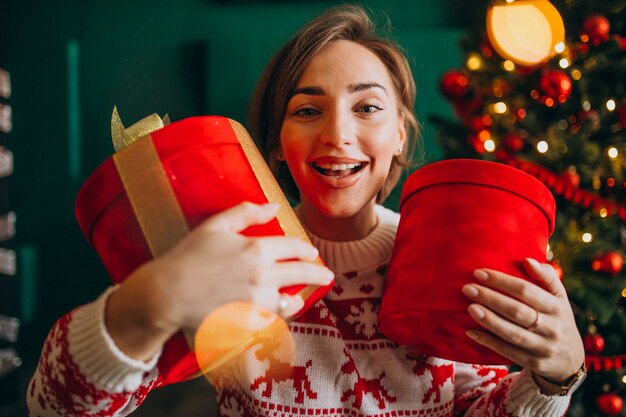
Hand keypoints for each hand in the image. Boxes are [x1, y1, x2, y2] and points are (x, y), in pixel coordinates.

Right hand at [106, 202, 333, 359]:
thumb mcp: (216, 225)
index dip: (305, 250)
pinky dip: (279, 317)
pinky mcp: (248, 321)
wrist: (167, 293)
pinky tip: (280, 313)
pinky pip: (272, 321)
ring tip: (304, 297)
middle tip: (327, 276)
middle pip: (301, 273)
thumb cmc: (188, 256)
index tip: (311, 252)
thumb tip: (275, 205)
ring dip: (300, 298)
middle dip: (318, 274)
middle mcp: (263, 275)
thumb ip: (247, 212)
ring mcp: (257, 301)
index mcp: (257, 248)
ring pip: (290, 301)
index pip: (293, 247)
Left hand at [461, 258, 583, 383]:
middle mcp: (552, 327)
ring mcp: (544, 347)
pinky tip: (471, 332)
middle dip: (491, 298)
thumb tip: (527, 261)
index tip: (478, 273)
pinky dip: (489, 341)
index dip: (501, 281)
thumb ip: (546, 276)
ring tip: (470, 307)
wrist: (571, 360)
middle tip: (468, 288)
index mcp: (557, 306)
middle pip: (517, 311)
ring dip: (489, 320)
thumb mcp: (559, 297)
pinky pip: (508, 352)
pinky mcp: (535, 363)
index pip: (525, 290)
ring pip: (512, 333)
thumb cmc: (557, 318)